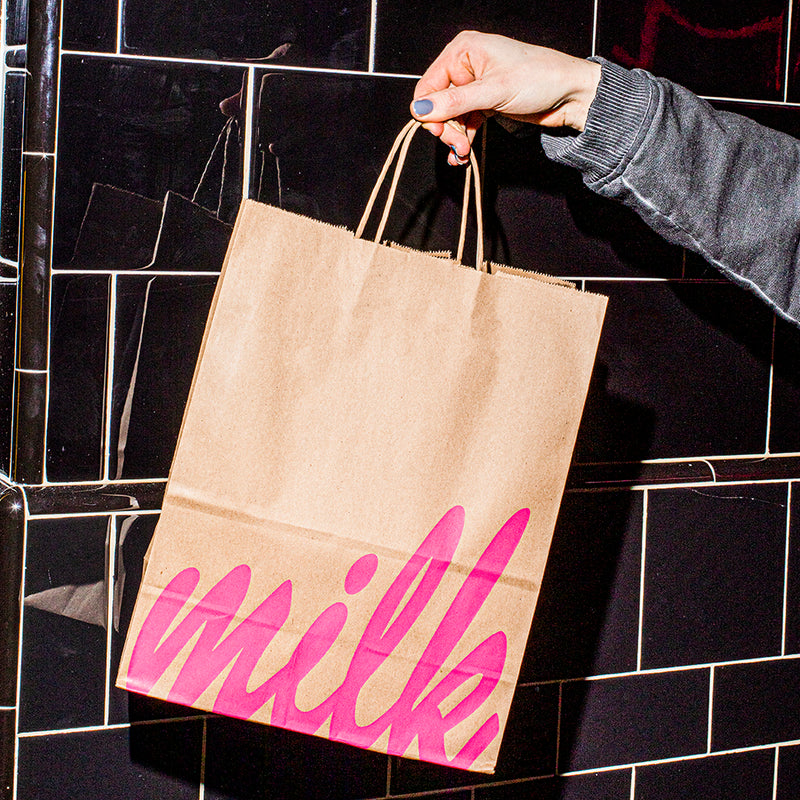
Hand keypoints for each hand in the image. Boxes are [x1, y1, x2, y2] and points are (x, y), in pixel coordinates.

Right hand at [410, 31, 600, 164]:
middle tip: (457, 147)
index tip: (440, 134)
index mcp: (464, 51)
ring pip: (450, 117)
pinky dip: (462, 138)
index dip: (430, 112)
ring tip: (463, 154)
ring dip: (454, 138)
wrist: (570, 94)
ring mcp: (475, 86)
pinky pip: (464, 123)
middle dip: (445, 129)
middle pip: (437, 104)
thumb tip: (420, 110)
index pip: (428, 85)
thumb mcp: (493, 91)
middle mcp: (466, 66)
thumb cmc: (539, 79)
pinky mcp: (485, 103)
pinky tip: (463, 154)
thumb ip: (454, 102)